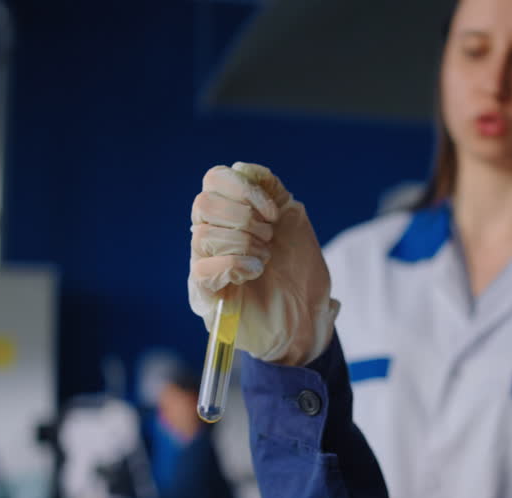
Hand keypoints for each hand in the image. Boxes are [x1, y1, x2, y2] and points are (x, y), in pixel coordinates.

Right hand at [188, 162, 339, 365]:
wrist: (309, 314)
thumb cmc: (299, 270)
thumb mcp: (293, 218)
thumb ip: (270, 189)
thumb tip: (242, 167)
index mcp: (229, 212)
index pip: (214, 180)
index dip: (244, 188)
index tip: (274, 213)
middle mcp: (212, 234)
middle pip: (204, 204)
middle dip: (245, 217)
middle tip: (270, 237)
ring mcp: (206, 264)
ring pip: (202, 235)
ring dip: (243, 243)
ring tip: (266, 257)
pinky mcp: (206, 295)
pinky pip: (202, 269)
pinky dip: (234, 264)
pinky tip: (256, 271)